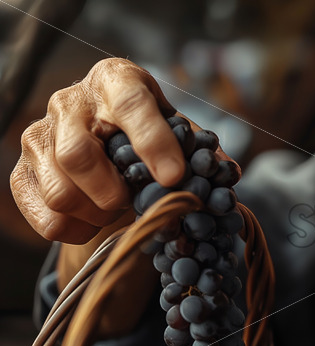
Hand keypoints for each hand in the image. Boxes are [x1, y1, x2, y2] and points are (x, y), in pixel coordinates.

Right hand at [11, 57, 186, 243]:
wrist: (103, 130)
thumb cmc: (147, 128)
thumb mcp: (175, 127)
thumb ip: (199, 148)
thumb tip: (228, 173)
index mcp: (116, 81)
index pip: (131, 106)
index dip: (153, 143)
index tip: (175, 177)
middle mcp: (70, 102)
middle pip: (78, 156)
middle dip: (114, 192)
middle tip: (134, 200)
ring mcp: (39, 136)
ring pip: (60, 192)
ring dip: (97, 214)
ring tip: (117, 208)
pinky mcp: (22, 171)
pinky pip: (45, 217)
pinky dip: (76, 230)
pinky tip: (94, 220)